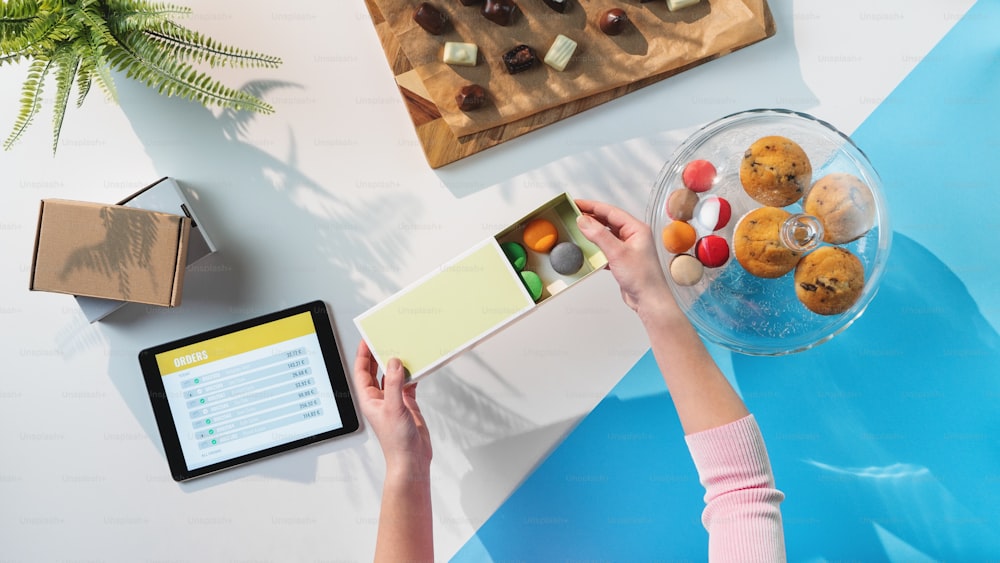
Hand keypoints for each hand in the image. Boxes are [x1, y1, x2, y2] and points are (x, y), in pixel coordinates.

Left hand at [353, 341, 431, 472]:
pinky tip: (417, 367)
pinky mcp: (407, 404)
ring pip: (392, 375)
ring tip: (400, 348)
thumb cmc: (396, 441)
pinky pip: (407, 383)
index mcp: (369, 399)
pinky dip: (411, 374)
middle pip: (375, 371)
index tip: (367, 339)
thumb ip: (393, 384)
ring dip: (396, 363)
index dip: (362, 355)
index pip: (361, 372)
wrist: (412, 459)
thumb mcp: (394, 408)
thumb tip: (393, 362)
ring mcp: (393, 400)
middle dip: (377, 355)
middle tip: (383, 339)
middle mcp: (379, 398)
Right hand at [575, 199, 675, 320]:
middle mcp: (633, 236)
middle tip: (573, 214)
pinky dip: (595, 247)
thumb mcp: (617, 253)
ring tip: (577, 228)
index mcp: (637, 229)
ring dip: (592, 232)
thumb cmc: (642, 278)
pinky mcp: (622, 260)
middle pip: (608, 221)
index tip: (577, 203)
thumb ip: (599, 235)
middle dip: (591, 217)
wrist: (649, 300)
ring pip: (606, 235)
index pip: (611, 212)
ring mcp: (628, 248)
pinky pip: (606, 248)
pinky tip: (586, 248)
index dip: (592, 206)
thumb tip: (583, 221)